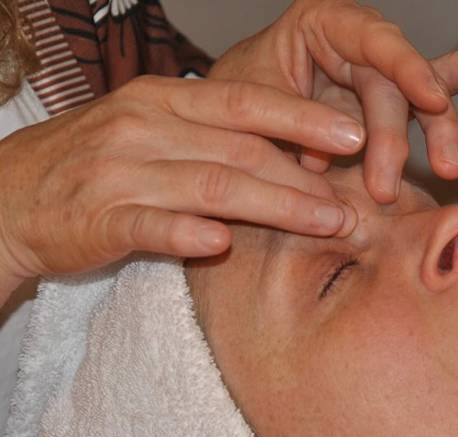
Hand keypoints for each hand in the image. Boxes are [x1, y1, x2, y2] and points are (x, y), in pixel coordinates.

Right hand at [0, 76, 364, 296]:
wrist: (11, 194)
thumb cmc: (96, 163)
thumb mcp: (153, 132)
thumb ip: (212, 139)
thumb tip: (285, 155)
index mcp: (163, 100)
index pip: (244, 103)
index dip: (301, 118)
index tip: (353, 135)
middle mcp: (144, 127)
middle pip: (240, 150)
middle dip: (304, 177)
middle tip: (354, 203)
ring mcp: (120, 172)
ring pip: (210, 186)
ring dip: (274, 205)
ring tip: (324, 224)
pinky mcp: (97, 219)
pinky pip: (149, 225)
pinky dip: (185, 233)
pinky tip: (220, 244)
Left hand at [210, 0, 457, 202]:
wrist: (230, 122)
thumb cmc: (235, 103)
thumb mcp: (253, 106)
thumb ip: (292, 122)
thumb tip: (337, 152)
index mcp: (321, 25)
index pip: (374, 43)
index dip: (406, 71)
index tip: (430, 100)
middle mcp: (358, 44)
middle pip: (396, 85)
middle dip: (395, 140)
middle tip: (385, 190)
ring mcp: (377, 75)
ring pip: (422, 97)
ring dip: (436, 135)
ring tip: (448, 169)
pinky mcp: (387, 104)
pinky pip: (431, 94)